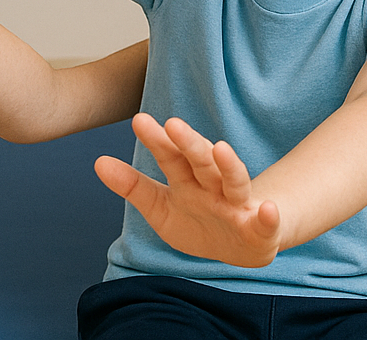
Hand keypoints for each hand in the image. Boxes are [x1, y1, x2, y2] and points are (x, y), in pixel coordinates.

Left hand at [95, 113, 282, 267]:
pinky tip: (267, 209)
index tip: (139, 120)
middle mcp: (214, 187)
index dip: (157, 141)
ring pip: (235, 182)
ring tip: (221, 149)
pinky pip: (266, 223)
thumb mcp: (161, 207)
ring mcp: (238, 207)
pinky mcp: (260, 230)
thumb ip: (133, 186)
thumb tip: (98, 162)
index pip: (171, 157)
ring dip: (229, 166)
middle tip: (173, 124)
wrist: (241, 247)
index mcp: (189, 181)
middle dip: (190, 144)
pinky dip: (269, 216)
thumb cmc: (199, 220)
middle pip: (202, 162)